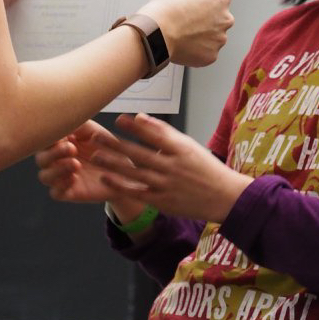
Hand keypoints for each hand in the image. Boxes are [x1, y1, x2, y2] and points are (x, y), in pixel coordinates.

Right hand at [35, 120, 129, 203]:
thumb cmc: (107, 147)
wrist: (125, 171)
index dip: (50, 138)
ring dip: (57, 170)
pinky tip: (74, 179)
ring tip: (76, 164)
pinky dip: (60, 186)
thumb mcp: (94, 131)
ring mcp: (62, 177)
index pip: (45, 140)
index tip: (66, 135)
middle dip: (53, 153)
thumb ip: (78, 125)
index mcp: (60, 143)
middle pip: (41, 158)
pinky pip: (55, 193)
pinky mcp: (70, 193)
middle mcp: (57, 160)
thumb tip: (64, 119)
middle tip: (72, 148)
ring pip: (44, 176)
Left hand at [87, 112, 252, 221]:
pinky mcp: (162, 201)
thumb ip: (164, 133)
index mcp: (182, 149)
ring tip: (95, 156)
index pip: (155, 135)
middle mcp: (173, 166)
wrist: (223, 197)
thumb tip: (141, 118)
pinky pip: (137, 192)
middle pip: (140, 154)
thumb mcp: (189, 145)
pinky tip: (105, 178)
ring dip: (113, 164)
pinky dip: (120, 185)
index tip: (119, 120)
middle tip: (97, 137)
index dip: (136, 127)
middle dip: (116, 145)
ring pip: (135, 173)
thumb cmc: (205, 168)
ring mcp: (167, 185)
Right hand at [137, 0, 232, 66]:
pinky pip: (206, 53)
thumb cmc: (166, 10)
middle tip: (188, 23)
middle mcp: (225, 18)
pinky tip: (183, 46)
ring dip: (202, 38)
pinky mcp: (212, 55)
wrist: (157, 32)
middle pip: (219, 20)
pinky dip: (197, 51)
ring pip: (213, 38)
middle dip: (207, 22)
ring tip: (183, 35)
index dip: (205, 4)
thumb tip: (194, 5)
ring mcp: (220, 38)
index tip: (196, 7)